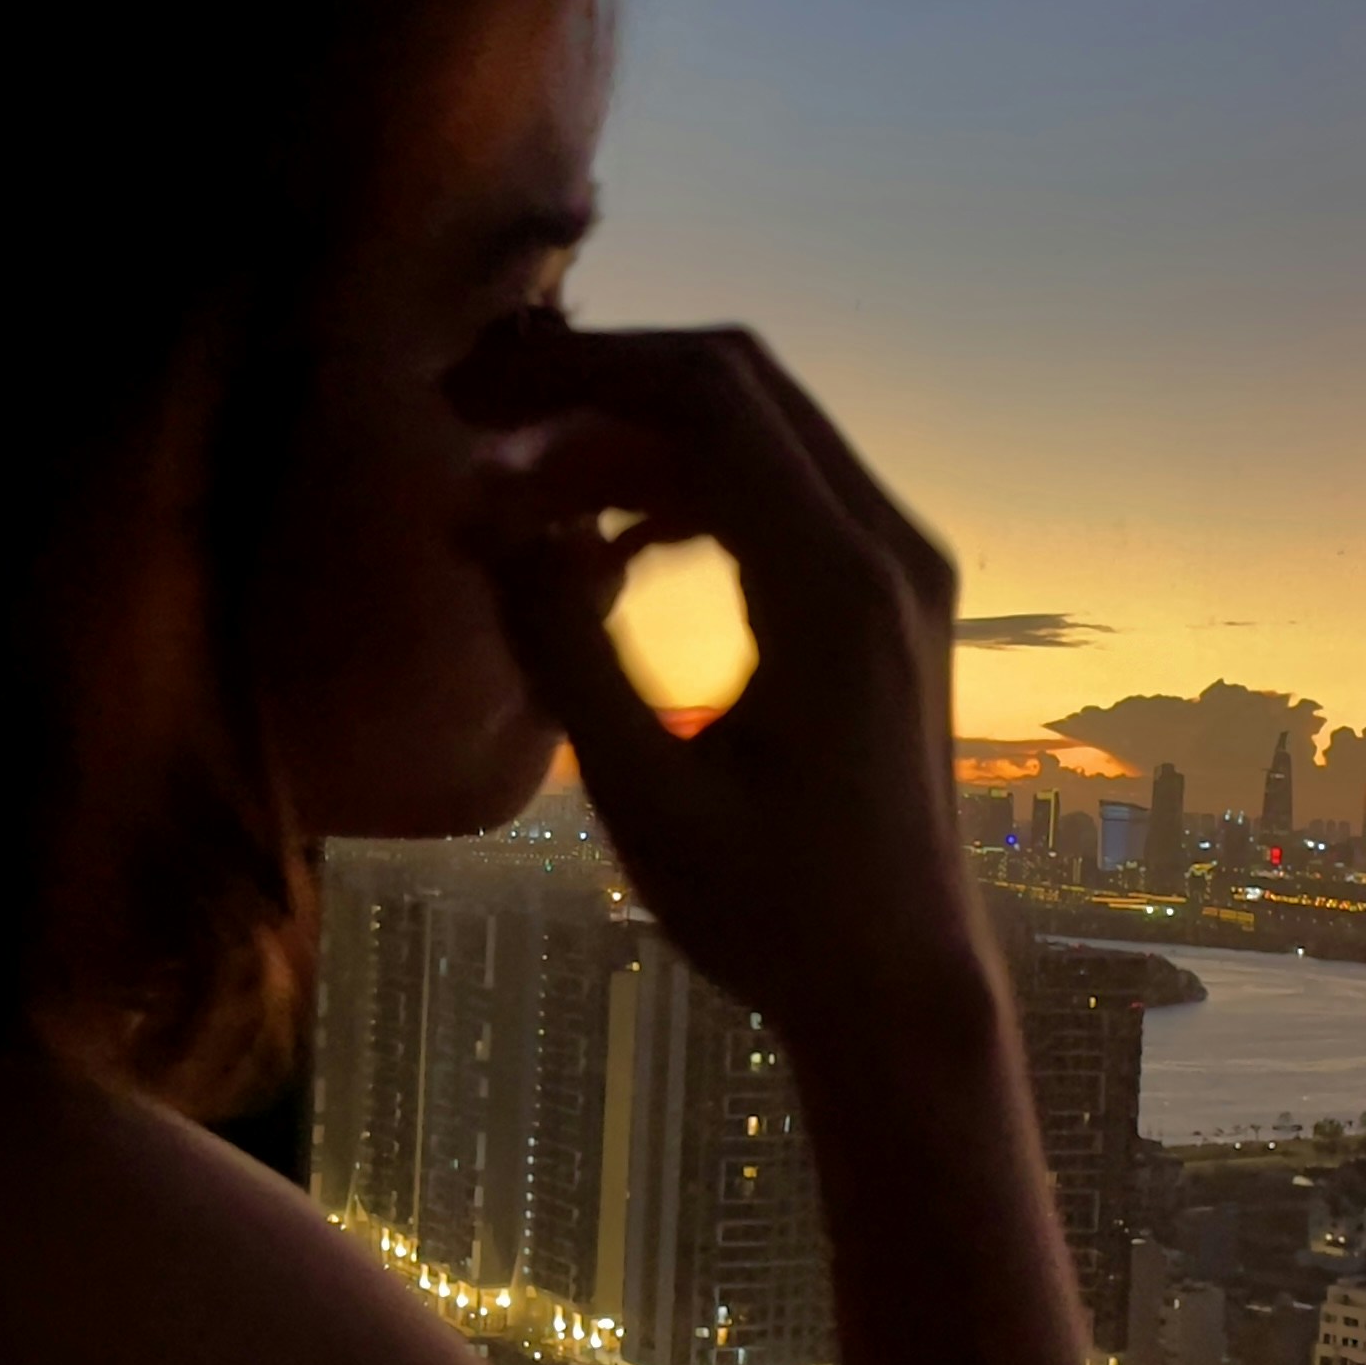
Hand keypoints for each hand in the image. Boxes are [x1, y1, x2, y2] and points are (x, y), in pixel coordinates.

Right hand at [447, 316, 994, 1049]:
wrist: (901, 991)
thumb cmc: (776, 917)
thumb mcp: (641, 794)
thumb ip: (559, 642)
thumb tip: (476, 514)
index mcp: (835, 586)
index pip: (704, 395)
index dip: (572, 374)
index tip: (464, 396)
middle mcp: (887, 549)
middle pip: (734, 383)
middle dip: (595, 383)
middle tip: (473, 414)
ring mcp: (897, 568)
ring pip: (756, 429)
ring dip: (632, 437)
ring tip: (514, 492)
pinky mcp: (885, 598)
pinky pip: (778, 490)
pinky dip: (683, 488)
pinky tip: (599, 545)